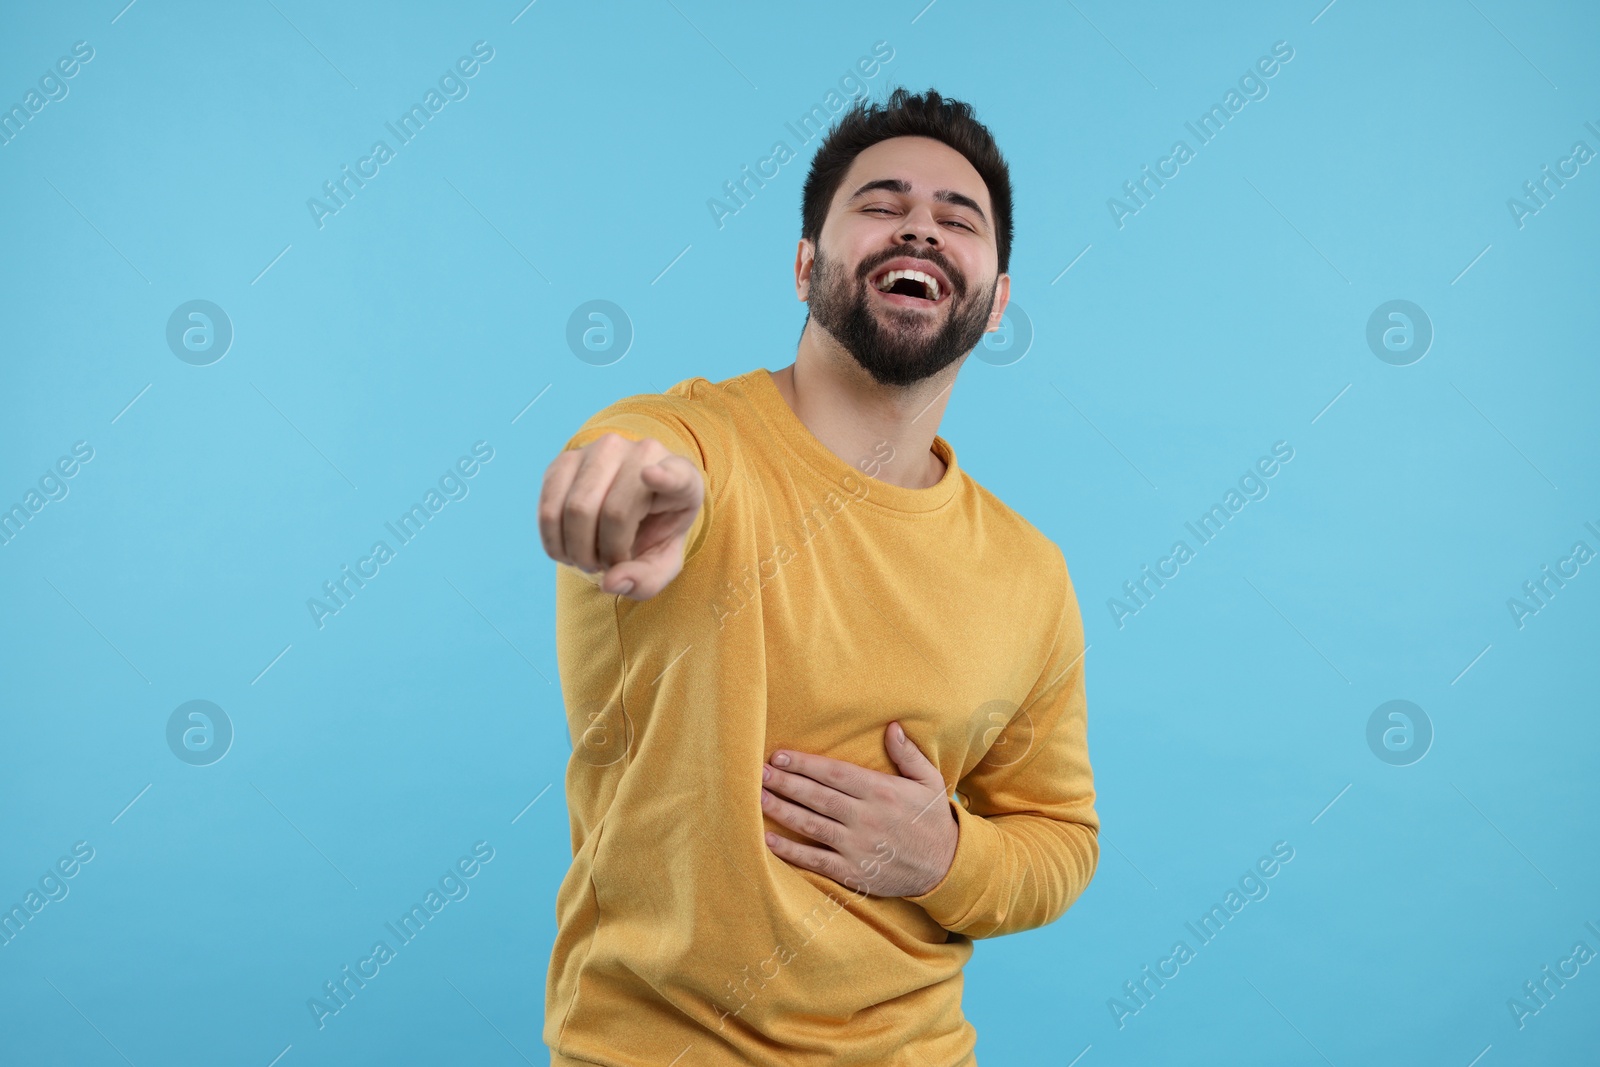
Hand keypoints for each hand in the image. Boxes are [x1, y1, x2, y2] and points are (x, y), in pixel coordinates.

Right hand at [538, 432, 704, 599]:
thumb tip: (610, 582)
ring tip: (589, 558)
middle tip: (607, 566)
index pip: (675, 476)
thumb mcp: (662, 562)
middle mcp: (644, 454)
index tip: (650, 474)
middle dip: (605, 555)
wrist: (630, 506)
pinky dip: (554, 541)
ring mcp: (603, 450)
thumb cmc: (653, 533)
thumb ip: (646, 579)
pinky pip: (549, 506)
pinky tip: (567, 550)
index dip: (664, 477)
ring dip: (577, 551)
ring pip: (577, 508)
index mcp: (682, 478)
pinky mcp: (567, 459)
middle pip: (614, 513)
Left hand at [760, 721, 957, 897]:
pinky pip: (816, 860)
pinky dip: (791, 851)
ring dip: (782, 812)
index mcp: (882, 792)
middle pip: (817, 797)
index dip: (804, 764)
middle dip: (784, 783)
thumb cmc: (933, 820)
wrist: (946, 868)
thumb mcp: (929, 781)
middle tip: (756, 773)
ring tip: (757, 799)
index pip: (834, 774)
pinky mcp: (853, 872)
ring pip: (812, 826)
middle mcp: (866, 818)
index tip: (779, 756)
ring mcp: (858, 847)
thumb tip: (891, 726)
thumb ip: (908, 754)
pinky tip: (770, 840)